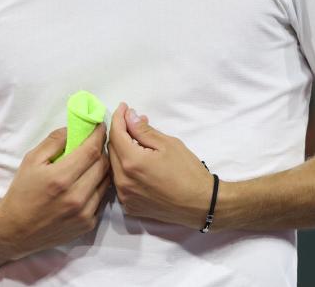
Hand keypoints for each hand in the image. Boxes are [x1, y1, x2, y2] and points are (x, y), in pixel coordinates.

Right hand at [0, 123, 109, 259]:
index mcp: (60, 178)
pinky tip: (87, 182)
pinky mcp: (88, 225)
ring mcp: (84, 213)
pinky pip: (102, 198)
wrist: (16, 230)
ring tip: (91, 162)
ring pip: (106, 182)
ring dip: (102, 168)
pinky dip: (98, 187)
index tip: (100, 125)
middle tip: (95, 143)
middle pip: (103, 165)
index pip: (91, 150)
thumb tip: (75, 129)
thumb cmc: (22, 191)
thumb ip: (54, 141)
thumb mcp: (31, 159)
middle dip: (102, 149)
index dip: (99, 135)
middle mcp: (76, 197)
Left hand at [108, 102, 213, 228]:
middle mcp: (122, 181)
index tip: (124, 107)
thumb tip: (129, 117)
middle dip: (121, 133)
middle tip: (135, 123)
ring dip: (122, 151)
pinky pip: (121, 181)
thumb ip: (144, 130)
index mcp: (131, 163)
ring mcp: (125, 196)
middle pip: (112, 149)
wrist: (201, 205)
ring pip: (115, 166)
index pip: (116, 134)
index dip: (118, 118)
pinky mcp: (130, 206)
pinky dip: (125, 169)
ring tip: (138, 142)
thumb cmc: (188, 172)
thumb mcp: (168, 144)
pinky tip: (139, 163)